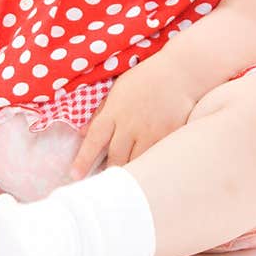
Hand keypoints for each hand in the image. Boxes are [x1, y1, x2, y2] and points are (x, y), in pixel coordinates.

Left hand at [69, 50, 202, 177]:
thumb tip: (81, 133)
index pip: (94, 139)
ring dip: (129, 171)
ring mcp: (151, 132)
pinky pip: (155, 158)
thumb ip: (100, 112)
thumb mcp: (118, 89)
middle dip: (108, 172)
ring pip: (136, 162)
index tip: (75, 175)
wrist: (180, 73)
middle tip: (103, 182)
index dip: (83, 159)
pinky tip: (146, 171)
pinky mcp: (169, 137)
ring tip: (124, 181)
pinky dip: (149, 166)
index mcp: (115, 111)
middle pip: (115, 158)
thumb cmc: (145, 79)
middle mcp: (131, 124)